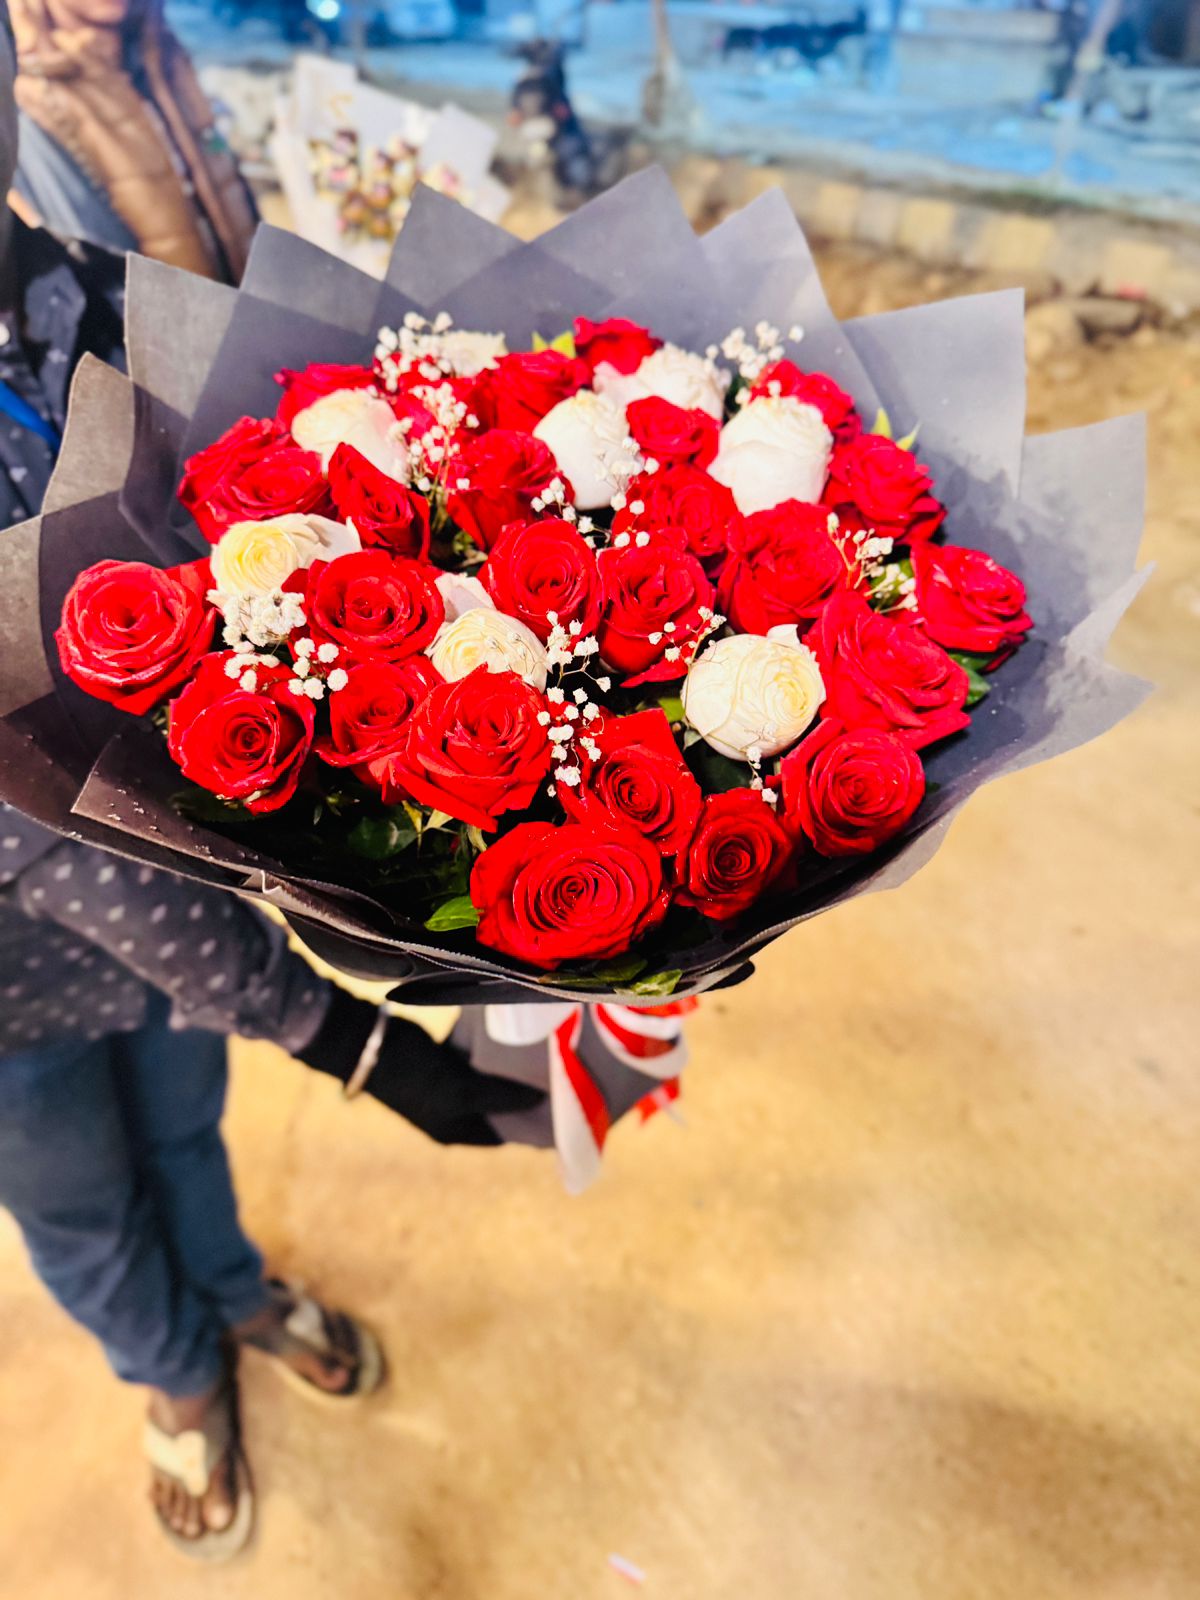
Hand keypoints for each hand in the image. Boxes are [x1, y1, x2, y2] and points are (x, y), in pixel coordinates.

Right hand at [298, 988, 544, 1146]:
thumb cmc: (415, 1074)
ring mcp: (447, 1087)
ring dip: (513, 1073)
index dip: (534, 1126)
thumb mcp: (461, 1089)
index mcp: (456, 1131)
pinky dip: (496, 1054)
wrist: (364, 1043)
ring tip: (548, 1055)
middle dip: (528, 1096)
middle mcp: (453, 1114)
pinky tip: (520, 1037)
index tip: (567, 1108)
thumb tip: (542, 1100)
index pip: (506, 1134)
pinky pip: (479, 1062)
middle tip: (564, 1075)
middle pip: (501, 1109)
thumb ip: (501, 1096)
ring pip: (491, 1083)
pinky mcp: (443, 1062)